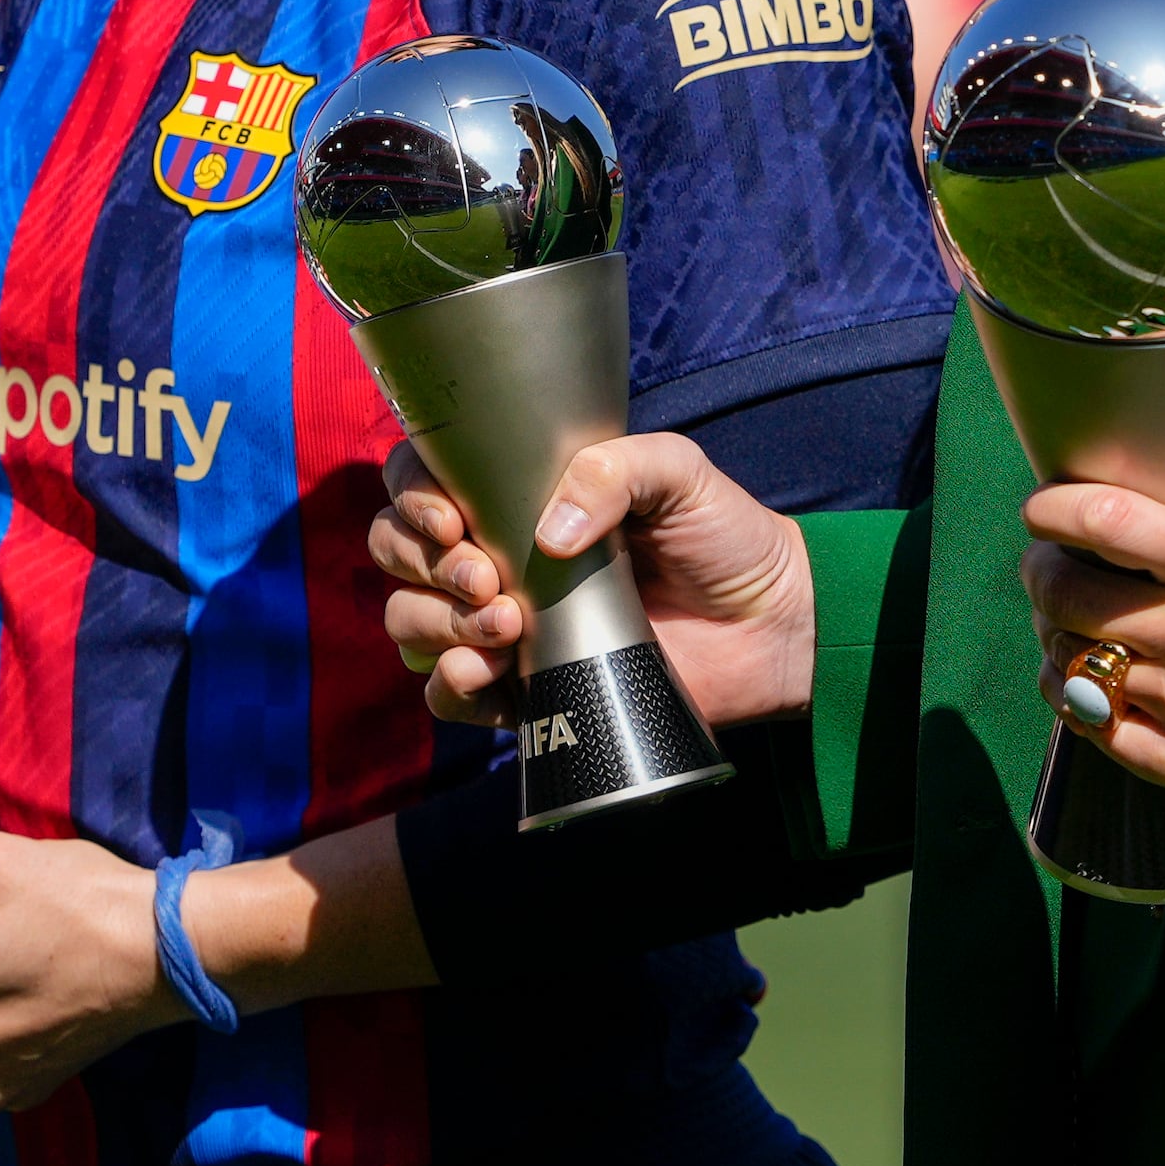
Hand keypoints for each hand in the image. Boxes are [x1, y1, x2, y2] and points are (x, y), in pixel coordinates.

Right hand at [373, 433, 816, 725]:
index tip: (454, 520)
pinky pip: (447, 696)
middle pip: (397, 555)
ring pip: (410, 622)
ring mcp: (503, 627)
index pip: (421, 486)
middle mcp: (496, 559)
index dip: (413, 500)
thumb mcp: (677, 472)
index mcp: (517, 499)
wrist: (767, 626)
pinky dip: (450, 686)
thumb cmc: (722, 536)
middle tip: (489, 577)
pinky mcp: (522, 691)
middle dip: (427, 565)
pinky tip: (491, 672)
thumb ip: (613, 469)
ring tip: (506, 623)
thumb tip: (547, 532)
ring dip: (438, 624)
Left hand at [1019, 426, 1164, 804]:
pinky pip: (1088, 722)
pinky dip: (1070, 693)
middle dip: (1041, 573)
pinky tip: (1082, 670)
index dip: (1052, 509)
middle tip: (1048, 563)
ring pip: (1071, 660)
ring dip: (1055, 632)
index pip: (1105, 521)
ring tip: (1070, 615)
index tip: (1044, 508)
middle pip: (1068, 595)